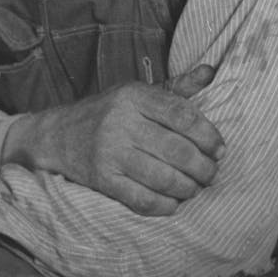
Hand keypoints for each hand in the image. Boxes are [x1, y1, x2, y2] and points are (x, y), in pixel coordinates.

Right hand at [2, 64, 223, 215]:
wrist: (58, 135)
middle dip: (203, 167)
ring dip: (188, 188)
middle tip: (211, 173)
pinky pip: (144, 200)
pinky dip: (166, 205)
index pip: (182, 114)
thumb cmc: (107, 112)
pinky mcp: (103, 179)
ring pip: (164, 178)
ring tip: (194, 187)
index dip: (208, 135)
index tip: (220, 148)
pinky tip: (173, 201)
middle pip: (177, 150)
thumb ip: (176, 88)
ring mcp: (111, 151)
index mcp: (133, 95)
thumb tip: (211, 72)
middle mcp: (122, 121)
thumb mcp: (137, 93)